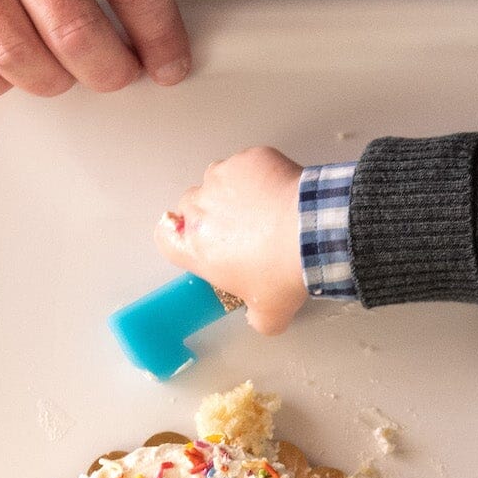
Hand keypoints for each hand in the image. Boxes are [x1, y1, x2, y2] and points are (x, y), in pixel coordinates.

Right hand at [155, 147, 308, 332]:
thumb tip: (259, 318)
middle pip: (192, 206)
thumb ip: (255, 318)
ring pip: (217, 181)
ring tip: (265, 209)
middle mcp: (200, 209)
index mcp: (197, 248)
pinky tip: (280, 192)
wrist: (313, 233)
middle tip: (244, 229)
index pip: (164, 238)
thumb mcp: (269, 315)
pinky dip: (259, 174)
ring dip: (234, 192)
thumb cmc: (284, 272)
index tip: (199, 241)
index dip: (179, 238)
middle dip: (212, 215)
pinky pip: (247, 165)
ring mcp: (222, 178)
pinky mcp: (248, 159)